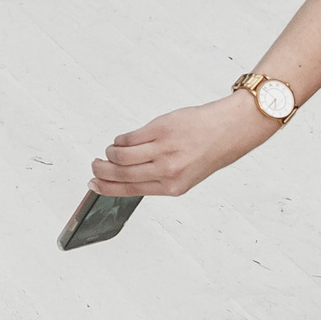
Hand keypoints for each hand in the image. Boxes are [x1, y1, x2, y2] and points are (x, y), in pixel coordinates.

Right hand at [88, 91, 275, 197]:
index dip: (106, 189)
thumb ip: (158, 179)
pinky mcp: (159, 129)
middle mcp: (167, 170)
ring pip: (120, 155)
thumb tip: (124, 176)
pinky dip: (120, 139)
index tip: (93, 185)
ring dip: (109, 153)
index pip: (130, 191)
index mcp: (173, 187)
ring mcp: (163, 149)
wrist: (227, 131)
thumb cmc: (207, 152)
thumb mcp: (184, 175)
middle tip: (95, 166)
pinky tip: (123, 140)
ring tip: (110, 151)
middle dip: (101, 171)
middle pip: (121, 173)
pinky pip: (129, 137)